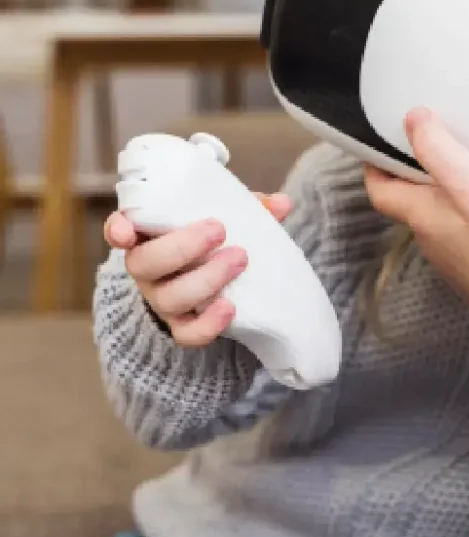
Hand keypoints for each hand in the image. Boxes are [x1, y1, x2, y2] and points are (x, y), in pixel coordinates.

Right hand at [105, 192, 290, 346]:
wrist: (208, 285)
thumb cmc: (211, 242)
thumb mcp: (224, 218)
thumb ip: (248, 208)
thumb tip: (281, 203)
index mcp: (149, 235)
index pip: (120, 229)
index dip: (118, 229)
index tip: (127, 231)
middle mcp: (148, 269)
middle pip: (145, 263)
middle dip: (182, 246)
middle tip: (219, 230)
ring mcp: (162, 299)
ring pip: (169, 298)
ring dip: (206, 279)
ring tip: (240, 258)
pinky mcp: (180, 325)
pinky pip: (186, 333)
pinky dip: (208, 324)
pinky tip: (230, 307)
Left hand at [364, 109, 468, 389]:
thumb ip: (440, 149)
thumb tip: (412, 118)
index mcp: (424, 220)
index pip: (381, 191)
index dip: (376, 164)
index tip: (386, 139)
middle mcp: (437, 246)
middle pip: (416, 205)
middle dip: (424, 174)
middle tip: (447, 141)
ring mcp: (465, 266)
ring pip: (450, 222)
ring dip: (459, 197)